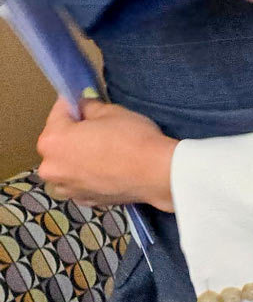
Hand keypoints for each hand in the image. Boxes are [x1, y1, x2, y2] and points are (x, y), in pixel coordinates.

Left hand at [37, 100, 176, 211]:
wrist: (154, 173)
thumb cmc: (131, 138)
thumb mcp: (112, 111)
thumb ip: (90, 107)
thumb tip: (84, 107)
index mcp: (52, 141)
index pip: (58, 112)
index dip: (75, 103)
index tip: (88, 101)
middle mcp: (50, 167)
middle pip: (58, 142)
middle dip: (74, 133)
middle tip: (99, 127)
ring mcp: (65, 187)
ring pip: (67, 165)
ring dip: (78, 156)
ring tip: (104, 151)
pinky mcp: (82, 200)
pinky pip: (79, 181)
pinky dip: (88, 174)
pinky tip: (109, 168)